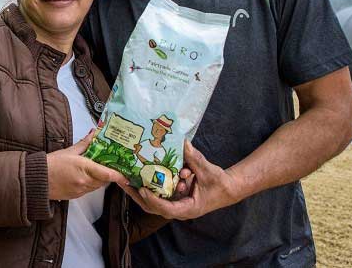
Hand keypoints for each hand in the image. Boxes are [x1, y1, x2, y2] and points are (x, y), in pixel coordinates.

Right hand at [48, 130, 124, 200]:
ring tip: (96, 170)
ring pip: (97, 186)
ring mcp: (81, 190)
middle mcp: (85, 181)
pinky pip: (89, 190)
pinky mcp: (76, 196)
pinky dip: (91, 184)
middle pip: (104, 181)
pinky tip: (85, 177)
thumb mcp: (69, 151)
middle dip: (108, 174)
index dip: (119, 176)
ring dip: (100, 179)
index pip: (107, 174)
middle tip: (110, 166)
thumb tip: (94, 133)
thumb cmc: (52, 164)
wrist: (38, 179)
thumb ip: (84, 143)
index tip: (126, 176)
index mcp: (84, 168)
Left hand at [118, 140, 240, 219]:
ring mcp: (175, 203)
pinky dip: (149, 185)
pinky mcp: (174, 197)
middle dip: (137, 196)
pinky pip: (158, 193)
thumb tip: (183, 142)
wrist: (227, 188)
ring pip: (152, 201)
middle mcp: (178, 209)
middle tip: (123, 183)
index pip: (165, 209)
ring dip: (138, 190)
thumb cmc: (219, 184)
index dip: (152, 200)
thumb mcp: (208, 171)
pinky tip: (137, 176)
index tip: (141, 189)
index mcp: (187, 208)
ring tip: (124, 179)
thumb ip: (194, 158)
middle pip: (152, 207)